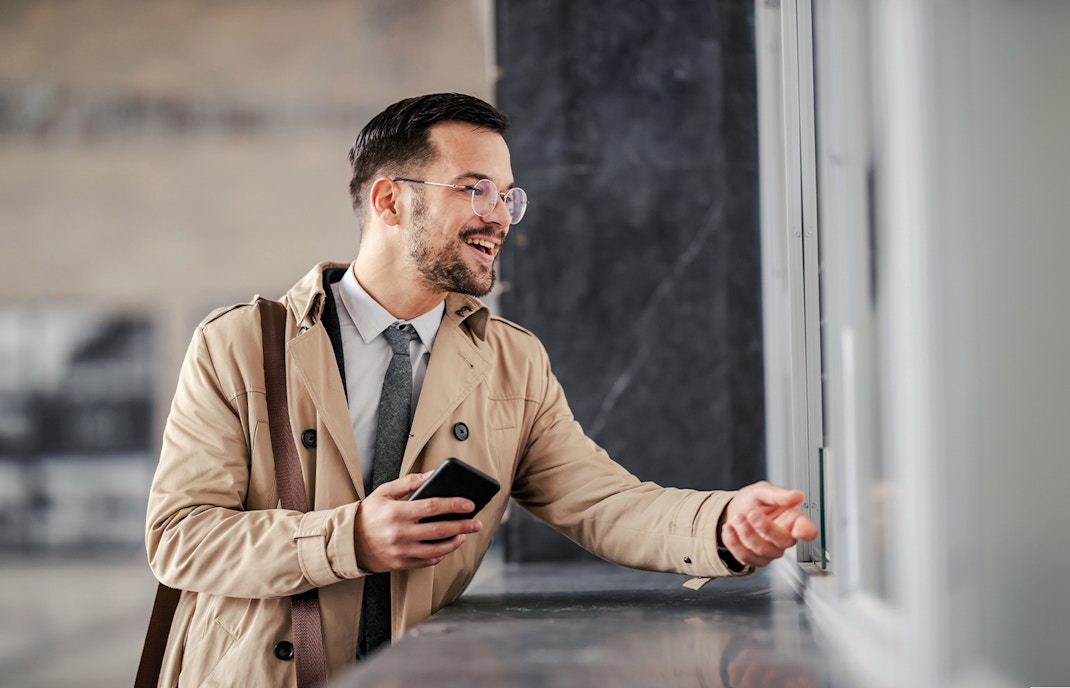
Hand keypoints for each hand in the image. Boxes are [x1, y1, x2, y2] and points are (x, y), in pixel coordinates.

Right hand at [354, 471, 482, 572]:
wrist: (347, 542)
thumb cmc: (367, 514)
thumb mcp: (384, 492)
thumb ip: (408, 482)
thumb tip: (432, 475)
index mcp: (397, 513)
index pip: (432, 507)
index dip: (454, 505)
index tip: (470, 504)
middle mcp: (400, 533)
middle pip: (440, 530)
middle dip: (463, 525)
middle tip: (477, 523)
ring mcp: (401, 551)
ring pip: (436, 549)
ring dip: (455, 542)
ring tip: (464, 535)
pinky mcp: (401, 563)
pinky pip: (427, 561)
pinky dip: (440, 554)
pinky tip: (447, 547)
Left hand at [720, 481, 817, 567]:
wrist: (733, 510)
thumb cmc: (753, 502)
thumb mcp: (762, 491)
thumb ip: (778, 494)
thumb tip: (798, 496)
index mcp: (793, 519)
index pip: (808, 530)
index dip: (806, 532)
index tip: (799, 530)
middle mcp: (784, 537)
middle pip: (783, 541)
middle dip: (765, 528)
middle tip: (752, 514)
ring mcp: (771, 551)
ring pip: (763, 550)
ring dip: (746, 533)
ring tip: (737, 517)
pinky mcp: (755, 559)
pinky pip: (746, 557)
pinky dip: (734, 543)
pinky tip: (729, 529)